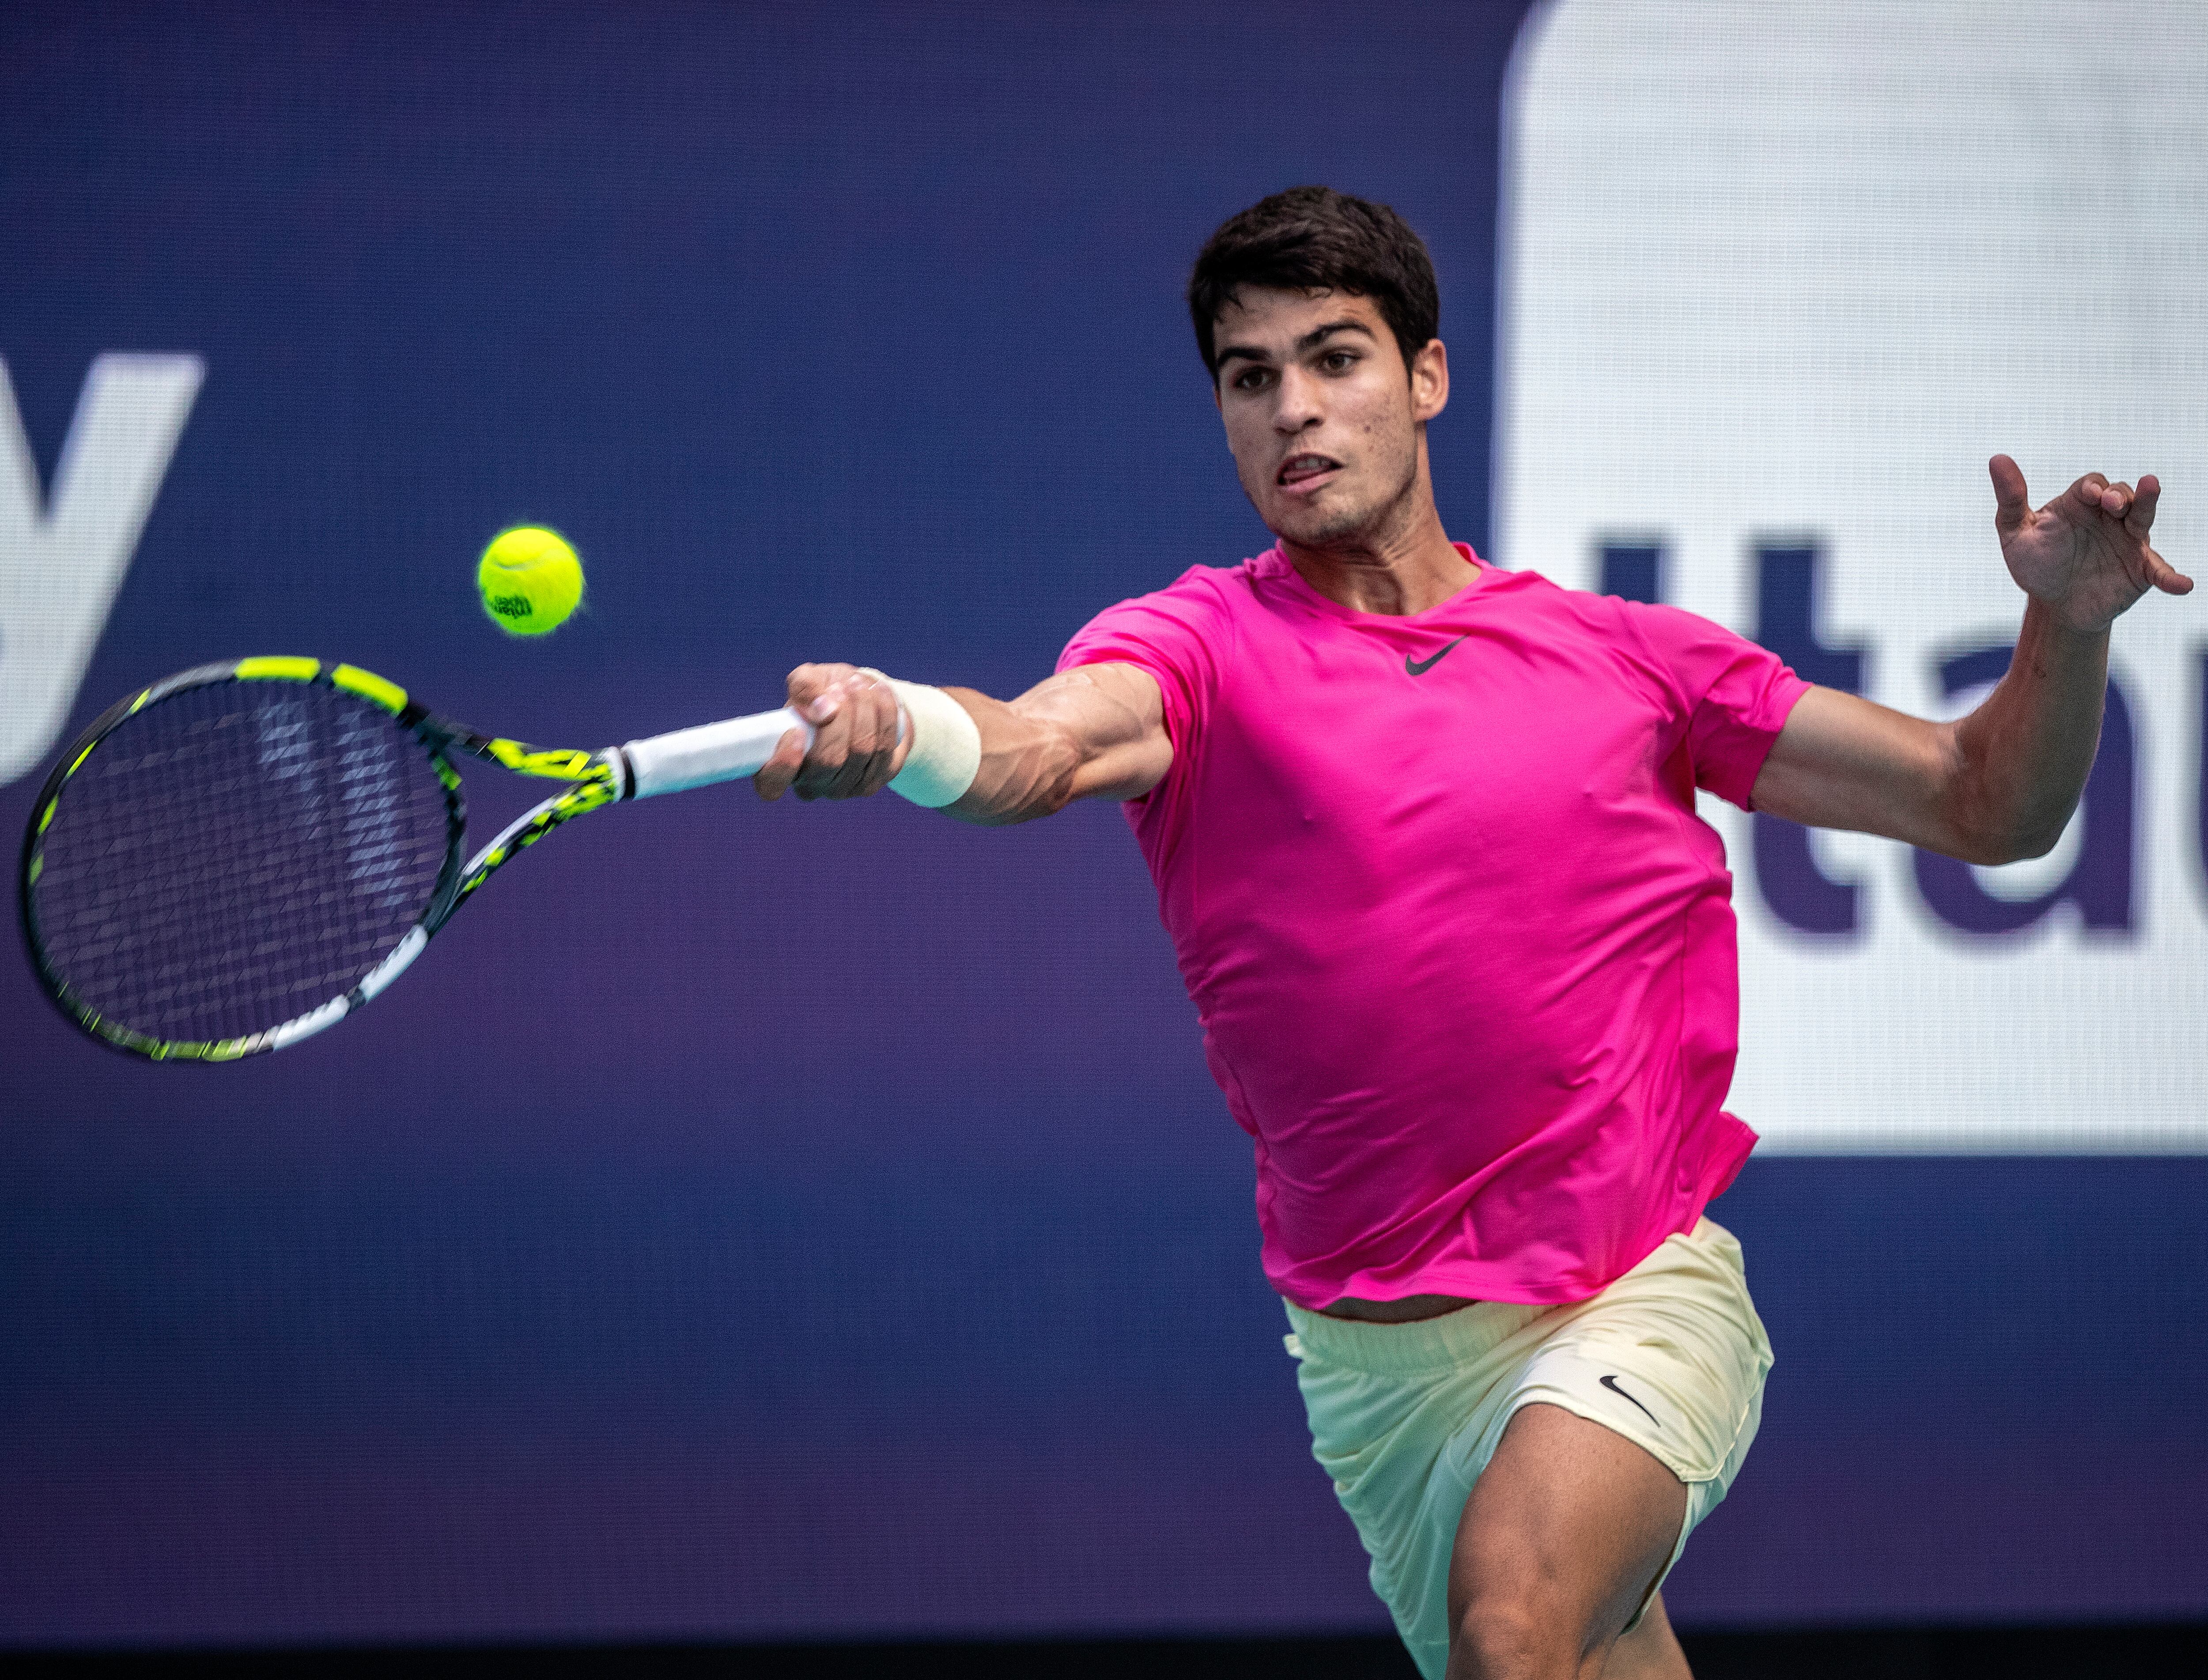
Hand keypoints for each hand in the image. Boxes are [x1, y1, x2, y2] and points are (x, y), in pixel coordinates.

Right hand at [752, 663, 907, 800]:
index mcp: (782, 765)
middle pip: (828, 760)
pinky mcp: (875, 779)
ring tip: (858, 684)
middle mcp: (812, 783)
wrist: (859, 697)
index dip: (782, 764)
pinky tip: (878, 693)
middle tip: (840, 688)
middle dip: (839, 717)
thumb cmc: (823, 692)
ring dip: (863, 709)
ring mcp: (845, 787)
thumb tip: (822, 710)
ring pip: (861, 750)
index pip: (771, 785)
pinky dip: (884, 714)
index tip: (796, 732)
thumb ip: (804, 687)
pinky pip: (885, 746)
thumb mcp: (808, 680)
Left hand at [1991, 454, 2192, 633]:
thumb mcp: (2016, 534)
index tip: (2091, 495)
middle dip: (2119, 494)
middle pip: (2122, 494)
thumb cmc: (2037, 564)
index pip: (2091, 485)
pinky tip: (2182, 584)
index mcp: (2080, 505)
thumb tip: (1997, 458)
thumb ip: (2011, 500)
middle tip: (2111, 503)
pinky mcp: (2140, 570)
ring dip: (2148, 502)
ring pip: (2143, 516)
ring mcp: (2128, 541)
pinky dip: (2171, 576)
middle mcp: (2109, 517)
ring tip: (2152, 487)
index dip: (2093, 487)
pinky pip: (2159, 570)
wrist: (2053, 604)